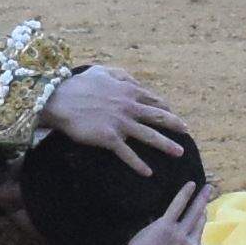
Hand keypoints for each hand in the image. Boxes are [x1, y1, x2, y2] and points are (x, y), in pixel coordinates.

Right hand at [42, 63, 187, 162]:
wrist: (58, 99)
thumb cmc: (77, 85)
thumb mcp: (102, 72)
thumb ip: (121, 75)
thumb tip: (134, 80)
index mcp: (128, 91)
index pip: (152, 100)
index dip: (164, 108)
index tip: (172, 114)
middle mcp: (129, 107)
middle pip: (158, 117)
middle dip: (175, 125)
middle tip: (187, 131)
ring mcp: (120, 123)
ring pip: (149, 136)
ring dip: (166, 145)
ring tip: (180, 153)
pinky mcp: (109, 138)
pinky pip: (128, 154)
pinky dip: (138, 164)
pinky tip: (148, 173)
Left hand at [115, 180, 212, 244]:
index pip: (197, 243)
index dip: (196, 233)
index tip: (197, 223)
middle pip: (199, 225)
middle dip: (204, 211)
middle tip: (207, 201)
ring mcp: (180, 235)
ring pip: (194, 213)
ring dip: (202, 198)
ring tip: (207, 188)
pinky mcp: (166, 226)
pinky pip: (178, 205)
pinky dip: (185, 194)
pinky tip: (190, 184)